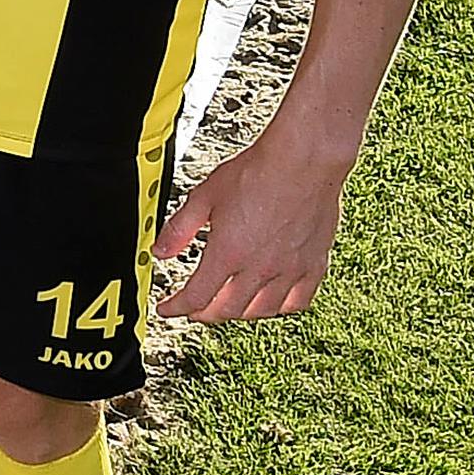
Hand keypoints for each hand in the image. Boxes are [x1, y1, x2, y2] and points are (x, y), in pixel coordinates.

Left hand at [155, 109, 356, 319]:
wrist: (303, 161)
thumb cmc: (257, 172)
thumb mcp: (204, 196)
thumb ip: (179, 228)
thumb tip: (160, 252)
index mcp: (227, 254)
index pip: (196, 297)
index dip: (176, 308)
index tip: (168, 309)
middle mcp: (258, 269)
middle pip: (227, 310)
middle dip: (205, 312)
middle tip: (196, 307)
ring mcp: (289, 270)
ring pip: (261, 311)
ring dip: (239, 313)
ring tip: (229, 304)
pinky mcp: (314, 265)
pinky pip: (298, 301)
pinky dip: (280, 307)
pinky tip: (272, 300)